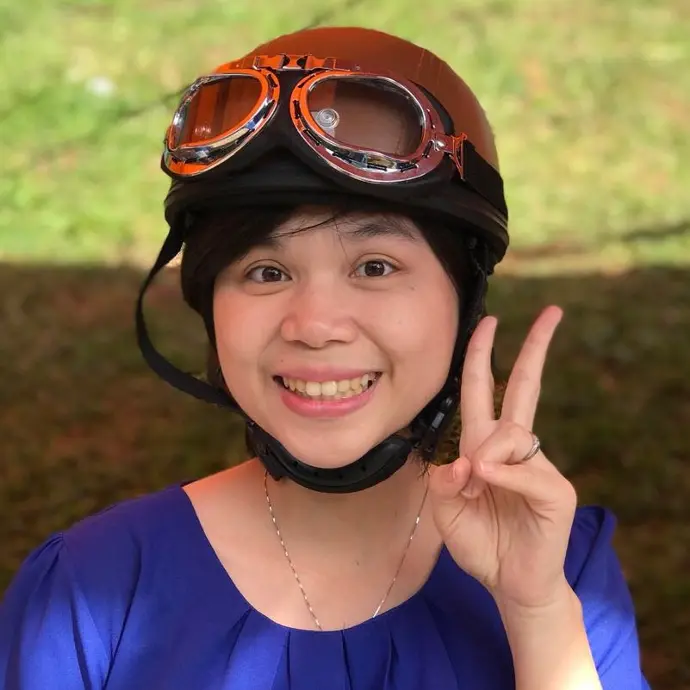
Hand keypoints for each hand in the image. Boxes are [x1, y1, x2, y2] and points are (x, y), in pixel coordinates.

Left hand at [429, 306, 577, 609]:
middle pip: (524, 387)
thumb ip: (444, 479)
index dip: (485, 356)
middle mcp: (512, 447)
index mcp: (483, 445)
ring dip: (484, 454)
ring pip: (511, 431)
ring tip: (472, 487)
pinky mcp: (554, 488)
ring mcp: (536, 464)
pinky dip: (502, 475)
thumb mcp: (444, 508)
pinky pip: (524, 467)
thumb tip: (466, 460)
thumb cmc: (479, 541)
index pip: (485, 391)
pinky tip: (488, 483)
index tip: (490, 322)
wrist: (509, 583)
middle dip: (535, 348)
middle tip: (551, 311)